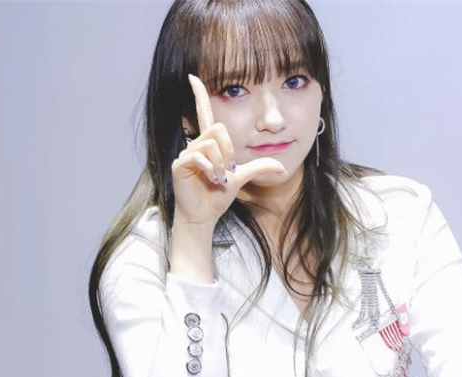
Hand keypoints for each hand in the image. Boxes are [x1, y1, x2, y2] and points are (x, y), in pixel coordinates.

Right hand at [171, 74, 286, 226]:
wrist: (205, 214)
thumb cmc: (219, 194)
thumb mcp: (243, 177)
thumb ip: (260, 167)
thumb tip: (282, 167)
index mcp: (209, 142)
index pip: (204, 112)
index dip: (198, 94)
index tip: (193, 76)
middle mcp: (196, 143)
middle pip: (218, 128)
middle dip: (229, 151)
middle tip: (227, 170)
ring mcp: (186, 153)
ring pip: (210, 143)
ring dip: (220, 164)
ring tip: (218, 178)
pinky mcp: (180, 164)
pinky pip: (199, 156)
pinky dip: (210, 169)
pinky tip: (211, 180)